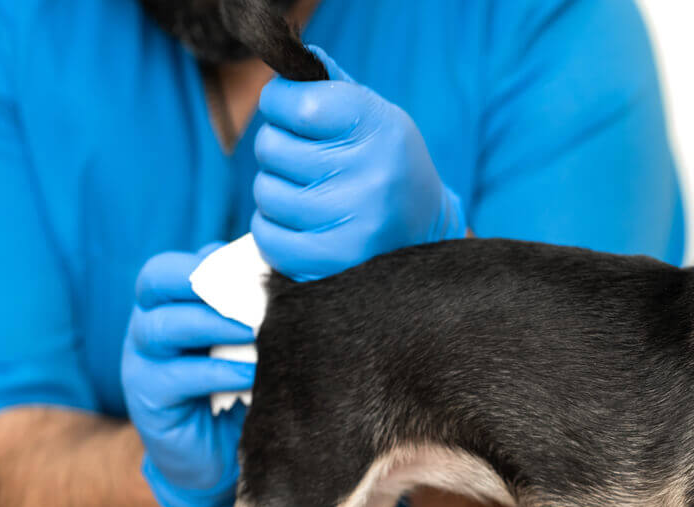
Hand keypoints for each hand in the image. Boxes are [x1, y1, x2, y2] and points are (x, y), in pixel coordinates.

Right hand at [121, 246, 255, 506]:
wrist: (216, 456)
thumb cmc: (238, 387)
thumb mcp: (243, 344)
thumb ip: (249, 309)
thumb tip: (282, 273)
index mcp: (167, 304)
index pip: (171, 267)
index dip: (208, 262)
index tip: (257, 273)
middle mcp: (147, 325)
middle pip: (155, 282)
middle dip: (204, 281)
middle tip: (254, 295)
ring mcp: (140, 361)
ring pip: (161, 326)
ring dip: (213, 324)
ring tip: (256, 331)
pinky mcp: (148, 398)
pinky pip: (175, 376)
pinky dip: (218, 371)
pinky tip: (251, 373)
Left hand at [251, 46, 465, 280]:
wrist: (427, 230)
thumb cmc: (389, 164)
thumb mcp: (377, 115)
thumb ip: (331, 86)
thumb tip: (289, 59)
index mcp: (379, 129)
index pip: (296, 103)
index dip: (279, 102)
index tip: (291, 111)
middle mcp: (369, 176)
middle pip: (272, 147)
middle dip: (279, 148)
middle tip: (307, 159)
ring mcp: (352, 222)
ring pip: (266, 192)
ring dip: (277, 190)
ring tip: (309, 193)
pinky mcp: (334, 261)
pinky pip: (268, 237)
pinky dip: (274, 228)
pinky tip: (301, 223)